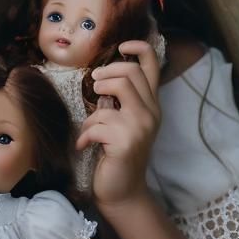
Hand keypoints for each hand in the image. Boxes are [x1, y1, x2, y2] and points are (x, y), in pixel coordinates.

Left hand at [75, 39, 160, 206]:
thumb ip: (120, 100)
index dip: (138, 48)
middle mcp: (152, 112)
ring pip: (116, 90)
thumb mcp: (123, 122)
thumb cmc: (117, 155)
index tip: (121, 46)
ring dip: (95, 106)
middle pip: (130, 72)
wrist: (122, 191)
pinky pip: (98, 122)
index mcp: (152, 105)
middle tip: (94, 83)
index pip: (153, 66)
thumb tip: (103, 76)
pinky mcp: (127, 141)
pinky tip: (85, 147)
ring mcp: (141, 126)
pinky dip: (85, 135)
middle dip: (106, 72)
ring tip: (90, 124)